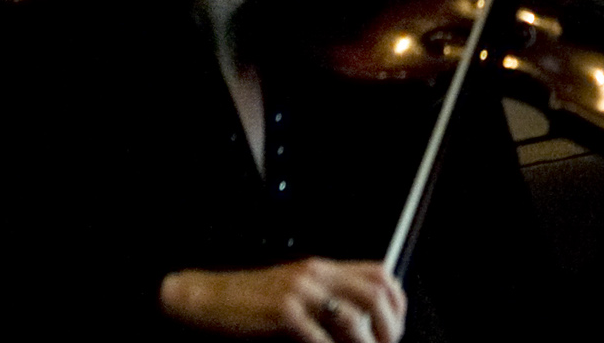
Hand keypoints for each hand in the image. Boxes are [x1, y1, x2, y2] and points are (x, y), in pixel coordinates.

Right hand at [158, 259, 405, 340]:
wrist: (206, 298)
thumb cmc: (247, 300)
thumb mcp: (293, 289)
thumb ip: (324, 296)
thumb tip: (358, 320)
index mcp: (321, 268)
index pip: (379, 274)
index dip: (397, 302)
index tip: (397, 326)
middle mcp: (315, 275)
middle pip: (375, 293)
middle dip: (389, 325)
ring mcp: (299, 292)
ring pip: (352, 317)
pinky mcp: (282, 312)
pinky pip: (320, 337)